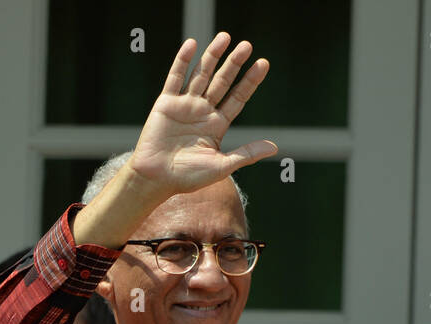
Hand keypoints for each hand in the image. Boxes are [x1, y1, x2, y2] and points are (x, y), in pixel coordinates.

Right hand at [127, 33, 275, 199]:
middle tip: (247, 46)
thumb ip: (246, 154)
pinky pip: (175, 78)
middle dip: (234, 64)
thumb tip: (274, 147)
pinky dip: (183, 61)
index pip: (238, 98)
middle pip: (222, 82)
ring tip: (225, 37)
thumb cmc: (188, 177)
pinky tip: (192, 44)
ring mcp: (185, 105)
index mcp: (217, 125)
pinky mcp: (166, 103)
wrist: (156, 179)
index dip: (250, 81)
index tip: (263, 64)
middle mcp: (203, 112)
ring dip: (212, 56)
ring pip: (201, 75)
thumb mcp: (222, 166)